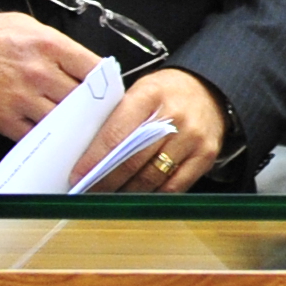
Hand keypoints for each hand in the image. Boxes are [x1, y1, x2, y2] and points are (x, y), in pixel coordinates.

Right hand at [0, 11, 99, 137]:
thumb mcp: (32, 28)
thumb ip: (62, 48)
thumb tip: (91, 69)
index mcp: (49, 46)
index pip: (94, 70)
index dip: (106, 83)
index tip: (109, 92)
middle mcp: (38, 72)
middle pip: (82, 100)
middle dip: (92, 108)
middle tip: (98, 115)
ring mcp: (21, 98)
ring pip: (63, 121)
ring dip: (72, 126)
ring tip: (78, 127)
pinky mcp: (4, 118)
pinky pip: (36, 135)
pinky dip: (47, 137)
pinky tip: (53, 135)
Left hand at [83, 70, 228, 193]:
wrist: (209, 89)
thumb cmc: (166, 93)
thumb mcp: (138, 93)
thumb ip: (117, 121)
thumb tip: (88, 157)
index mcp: (149, 96)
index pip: (116, 135)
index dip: (93, 160)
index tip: (77, 175)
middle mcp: (174, 118)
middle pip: (132, 161)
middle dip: (106, 181)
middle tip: (89, 191)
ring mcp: (192, 138)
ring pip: (151, 178)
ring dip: (126, 192)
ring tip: (109, 196)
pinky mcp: (206, 156)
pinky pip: (174, 187)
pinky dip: (153, 194)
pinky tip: (138, 196)